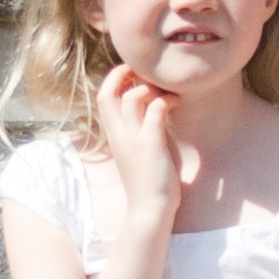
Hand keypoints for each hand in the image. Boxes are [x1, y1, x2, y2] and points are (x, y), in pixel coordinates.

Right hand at [92, 66, 184, 223]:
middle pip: (106, 94)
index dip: (113, 81)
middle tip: (141, 70)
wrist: (149, 208)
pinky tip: (177, 103)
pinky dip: (166, 100)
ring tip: (166, 92)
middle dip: (121, 75)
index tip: (130, 74)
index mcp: (114, 136)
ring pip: (132, 97)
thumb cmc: (148, 181)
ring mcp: (133, 138)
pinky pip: (155, 109)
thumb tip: (150, 109)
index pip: (102, 99)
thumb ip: (138, 130)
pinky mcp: (150, 143)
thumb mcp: (137, 151)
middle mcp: (119, 135)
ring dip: (150, 88)